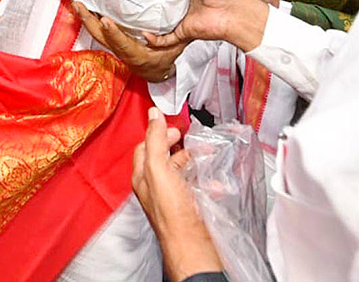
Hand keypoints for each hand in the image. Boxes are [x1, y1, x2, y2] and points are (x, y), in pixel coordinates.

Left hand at [72, 2, 184, 81]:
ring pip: (97, 33)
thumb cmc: (165, 58)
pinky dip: (91, 18)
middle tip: (78, 5)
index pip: (123, 44)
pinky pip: (99, 30)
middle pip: (101, 37)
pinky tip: (86, 6)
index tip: (106, 21)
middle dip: (88, 20)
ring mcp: (115, 46)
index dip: (113, 33)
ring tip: (77, 3)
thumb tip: (173, 22)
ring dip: (86, 18)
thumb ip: (173, 37)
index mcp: (137, 55)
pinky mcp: (113, 41)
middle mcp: (122, 51)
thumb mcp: (174, 48)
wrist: (156, 72)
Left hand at [133, 108, 222, 279]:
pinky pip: (196, 186)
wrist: (192, 243)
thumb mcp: (159, 168)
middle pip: (164, 157)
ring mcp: (172, 196)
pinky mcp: (188, 205)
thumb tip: (153, 114)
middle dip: (179, 145)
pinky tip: (215, 181)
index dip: (158, 133)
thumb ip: (156, 140)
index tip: (174, 127)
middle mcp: (155, 186)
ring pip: (182, 170)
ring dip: (195, 160)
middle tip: (192, 139)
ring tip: (208, 156)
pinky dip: (207, 180)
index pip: (146, 146)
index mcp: (143, 176)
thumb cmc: (172, 210)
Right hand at [143, 0, 269, 52]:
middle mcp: (182, 2)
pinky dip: (154, 39)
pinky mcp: (181, 32)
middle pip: (158, 1)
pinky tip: (144, 33)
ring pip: (158, 21)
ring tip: (131, 14)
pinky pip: (164, 39)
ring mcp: (181, 18)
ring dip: (145, 20)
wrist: (233, 12)